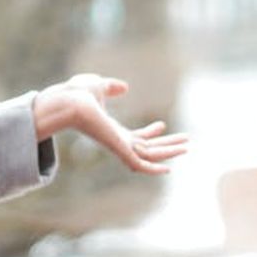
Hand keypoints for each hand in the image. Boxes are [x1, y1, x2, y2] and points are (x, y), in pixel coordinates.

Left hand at [32, 74, 187, 174]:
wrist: (69, 100)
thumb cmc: (78, 94)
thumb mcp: (99, 86)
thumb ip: (111, 87)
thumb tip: (125, 87)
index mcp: (112, 131)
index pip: (136, 137)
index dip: (151, 133)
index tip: (162, 124)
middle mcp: (117, 141)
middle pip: (148, 148)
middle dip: (168, 145)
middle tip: (187, 142)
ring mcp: (118, 147)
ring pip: (149, 156)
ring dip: (169, 152)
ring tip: (187, 147)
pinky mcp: (118, 150)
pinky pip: (139, 164)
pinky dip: (153, 169)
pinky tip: (168, 169)